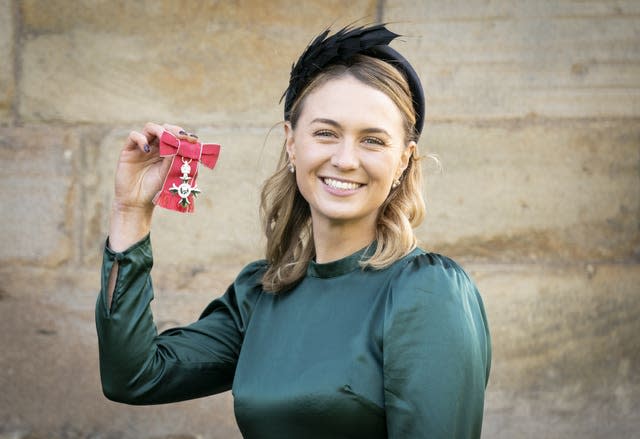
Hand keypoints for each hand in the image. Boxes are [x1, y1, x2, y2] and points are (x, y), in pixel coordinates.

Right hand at [108, 122, 197, 250]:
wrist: (137, 203)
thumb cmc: (156, 190)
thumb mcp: (170, 174)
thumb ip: (175, 160)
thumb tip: (183, 145)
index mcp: (168, 151)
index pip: (176, 136)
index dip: (184, 135)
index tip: (193, 139)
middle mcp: (155, 147)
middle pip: (165, 128)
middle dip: (174, 130)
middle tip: (182, 136)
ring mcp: (142, 147)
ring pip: (150, 128)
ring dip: (160, 130)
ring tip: (166, 138)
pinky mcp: (128, 151)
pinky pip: (133, 136)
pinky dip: (141, 139)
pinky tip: (147, 149)